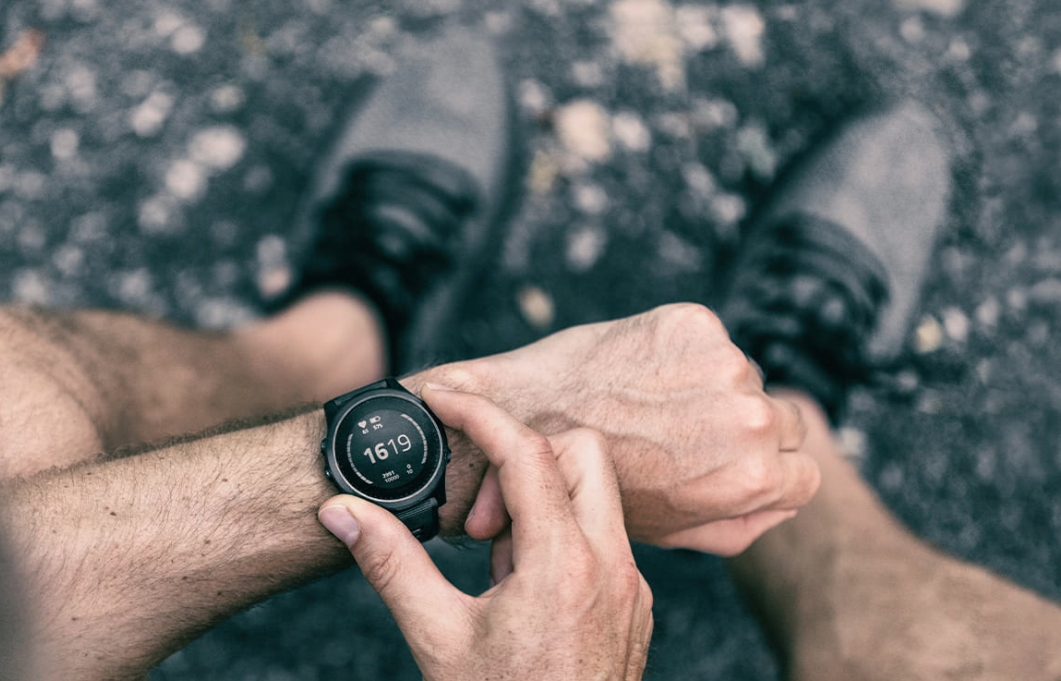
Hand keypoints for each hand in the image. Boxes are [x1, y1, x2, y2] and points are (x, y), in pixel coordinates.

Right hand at [318, 386, 652, 680]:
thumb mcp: (436, 637)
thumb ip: (390, 563)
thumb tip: (342, 512)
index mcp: (563, 564)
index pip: (526, 451)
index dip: (479, 413)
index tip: (443, 399)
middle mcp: (611, 566)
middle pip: (581, 453)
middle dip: (524, 458)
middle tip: (478, 517)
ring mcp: (630, 587)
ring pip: (596, 496)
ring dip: (541, 502)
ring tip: (494, 561)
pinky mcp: (633, 605)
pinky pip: (602, 539)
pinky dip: (559, 537)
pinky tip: (520, 587)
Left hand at [426, 303, 817, 555]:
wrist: (525, 416)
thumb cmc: (595, 483)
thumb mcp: (676, 530)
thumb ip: (743, 523)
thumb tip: (785, 501)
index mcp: (753, 476)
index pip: (804, 472)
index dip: (767, 472)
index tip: (728, 464)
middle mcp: (748, 416)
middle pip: (784, 420)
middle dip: (744, 430)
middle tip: (685, 436)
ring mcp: (722, 362)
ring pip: (745, 377)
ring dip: (712, 389)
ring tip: (652, 407)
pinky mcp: (692, 321)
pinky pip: (710, 341)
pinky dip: (683, 354)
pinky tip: (639, 376)